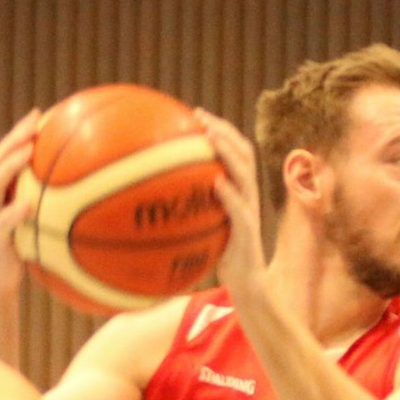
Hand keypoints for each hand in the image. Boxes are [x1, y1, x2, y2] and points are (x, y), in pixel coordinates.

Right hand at [0, 109, 40, 282]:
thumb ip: (57, 207)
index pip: (6, 155)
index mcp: (2, 193)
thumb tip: (95, 193)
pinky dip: (13, 213)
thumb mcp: (42, 226)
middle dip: (13, 140)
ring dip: (9, 168)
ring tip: (26, 154)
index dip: (19, 133)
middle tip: (32, 125)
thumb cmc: (26, 252)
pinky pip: (1, 224)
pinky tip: (28, 206)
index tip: (40, 113)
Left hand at [193, 109, 268, 291]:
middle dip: (224, 130)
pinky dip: (229, 193)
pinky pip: (240, 208)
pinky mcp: (248, 232)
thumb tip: (150, 198)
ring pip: (245, 174)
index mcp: (239, 192)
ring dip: (229, 152)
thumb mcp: (204, 228)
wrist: (246, 285)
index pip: (236, 151)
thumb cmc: (221, 257)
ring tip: (211, 138)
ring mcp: (250, 212)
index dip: (221, 129)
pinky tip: (216, 182)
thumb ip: (190, 209)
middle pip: (244, 153)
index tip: (196, 114)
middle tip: (200, 117)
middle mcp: (248, 196)